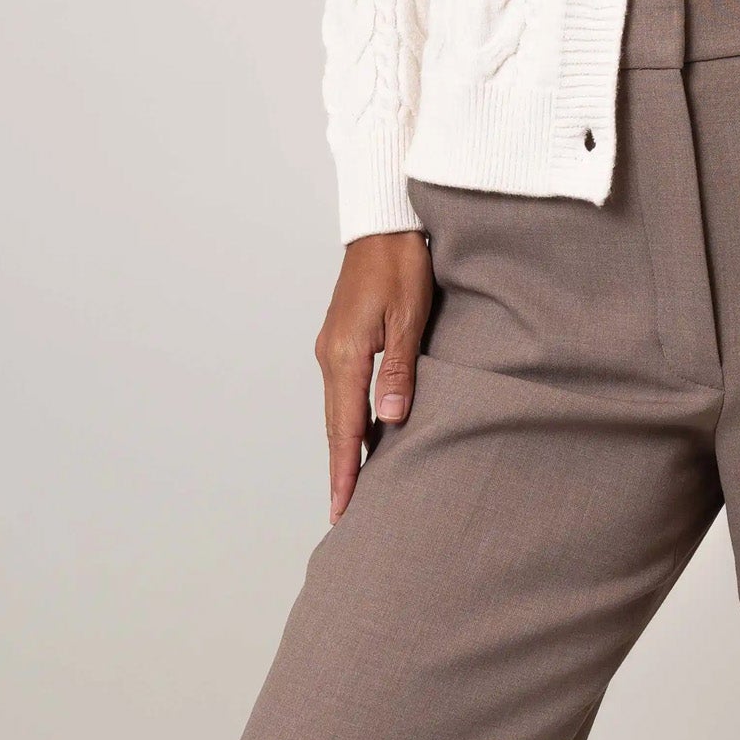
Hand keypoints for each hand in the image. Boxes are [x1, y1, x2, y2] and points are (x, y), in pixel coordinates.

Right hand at [316, 233, 433, 522]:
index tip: (342, 509)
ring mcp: (332, 348)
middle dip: (339, 471)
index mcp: (345, 355)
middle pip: (336, 427)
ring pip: (338, 411)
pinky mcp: (341, 340)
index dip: (343, 472)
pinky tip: (361, 436)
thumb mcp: (408, 318)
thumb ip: (399, 371)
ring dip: (344, 448)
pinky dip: (349, 421)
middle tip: (344, 513)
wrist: (383, 225)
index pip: (344, 429)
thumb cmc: (401, 265)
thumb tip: (390, 421)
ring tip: (352, 485)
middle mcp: (331, 356)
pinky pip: (343, 393)